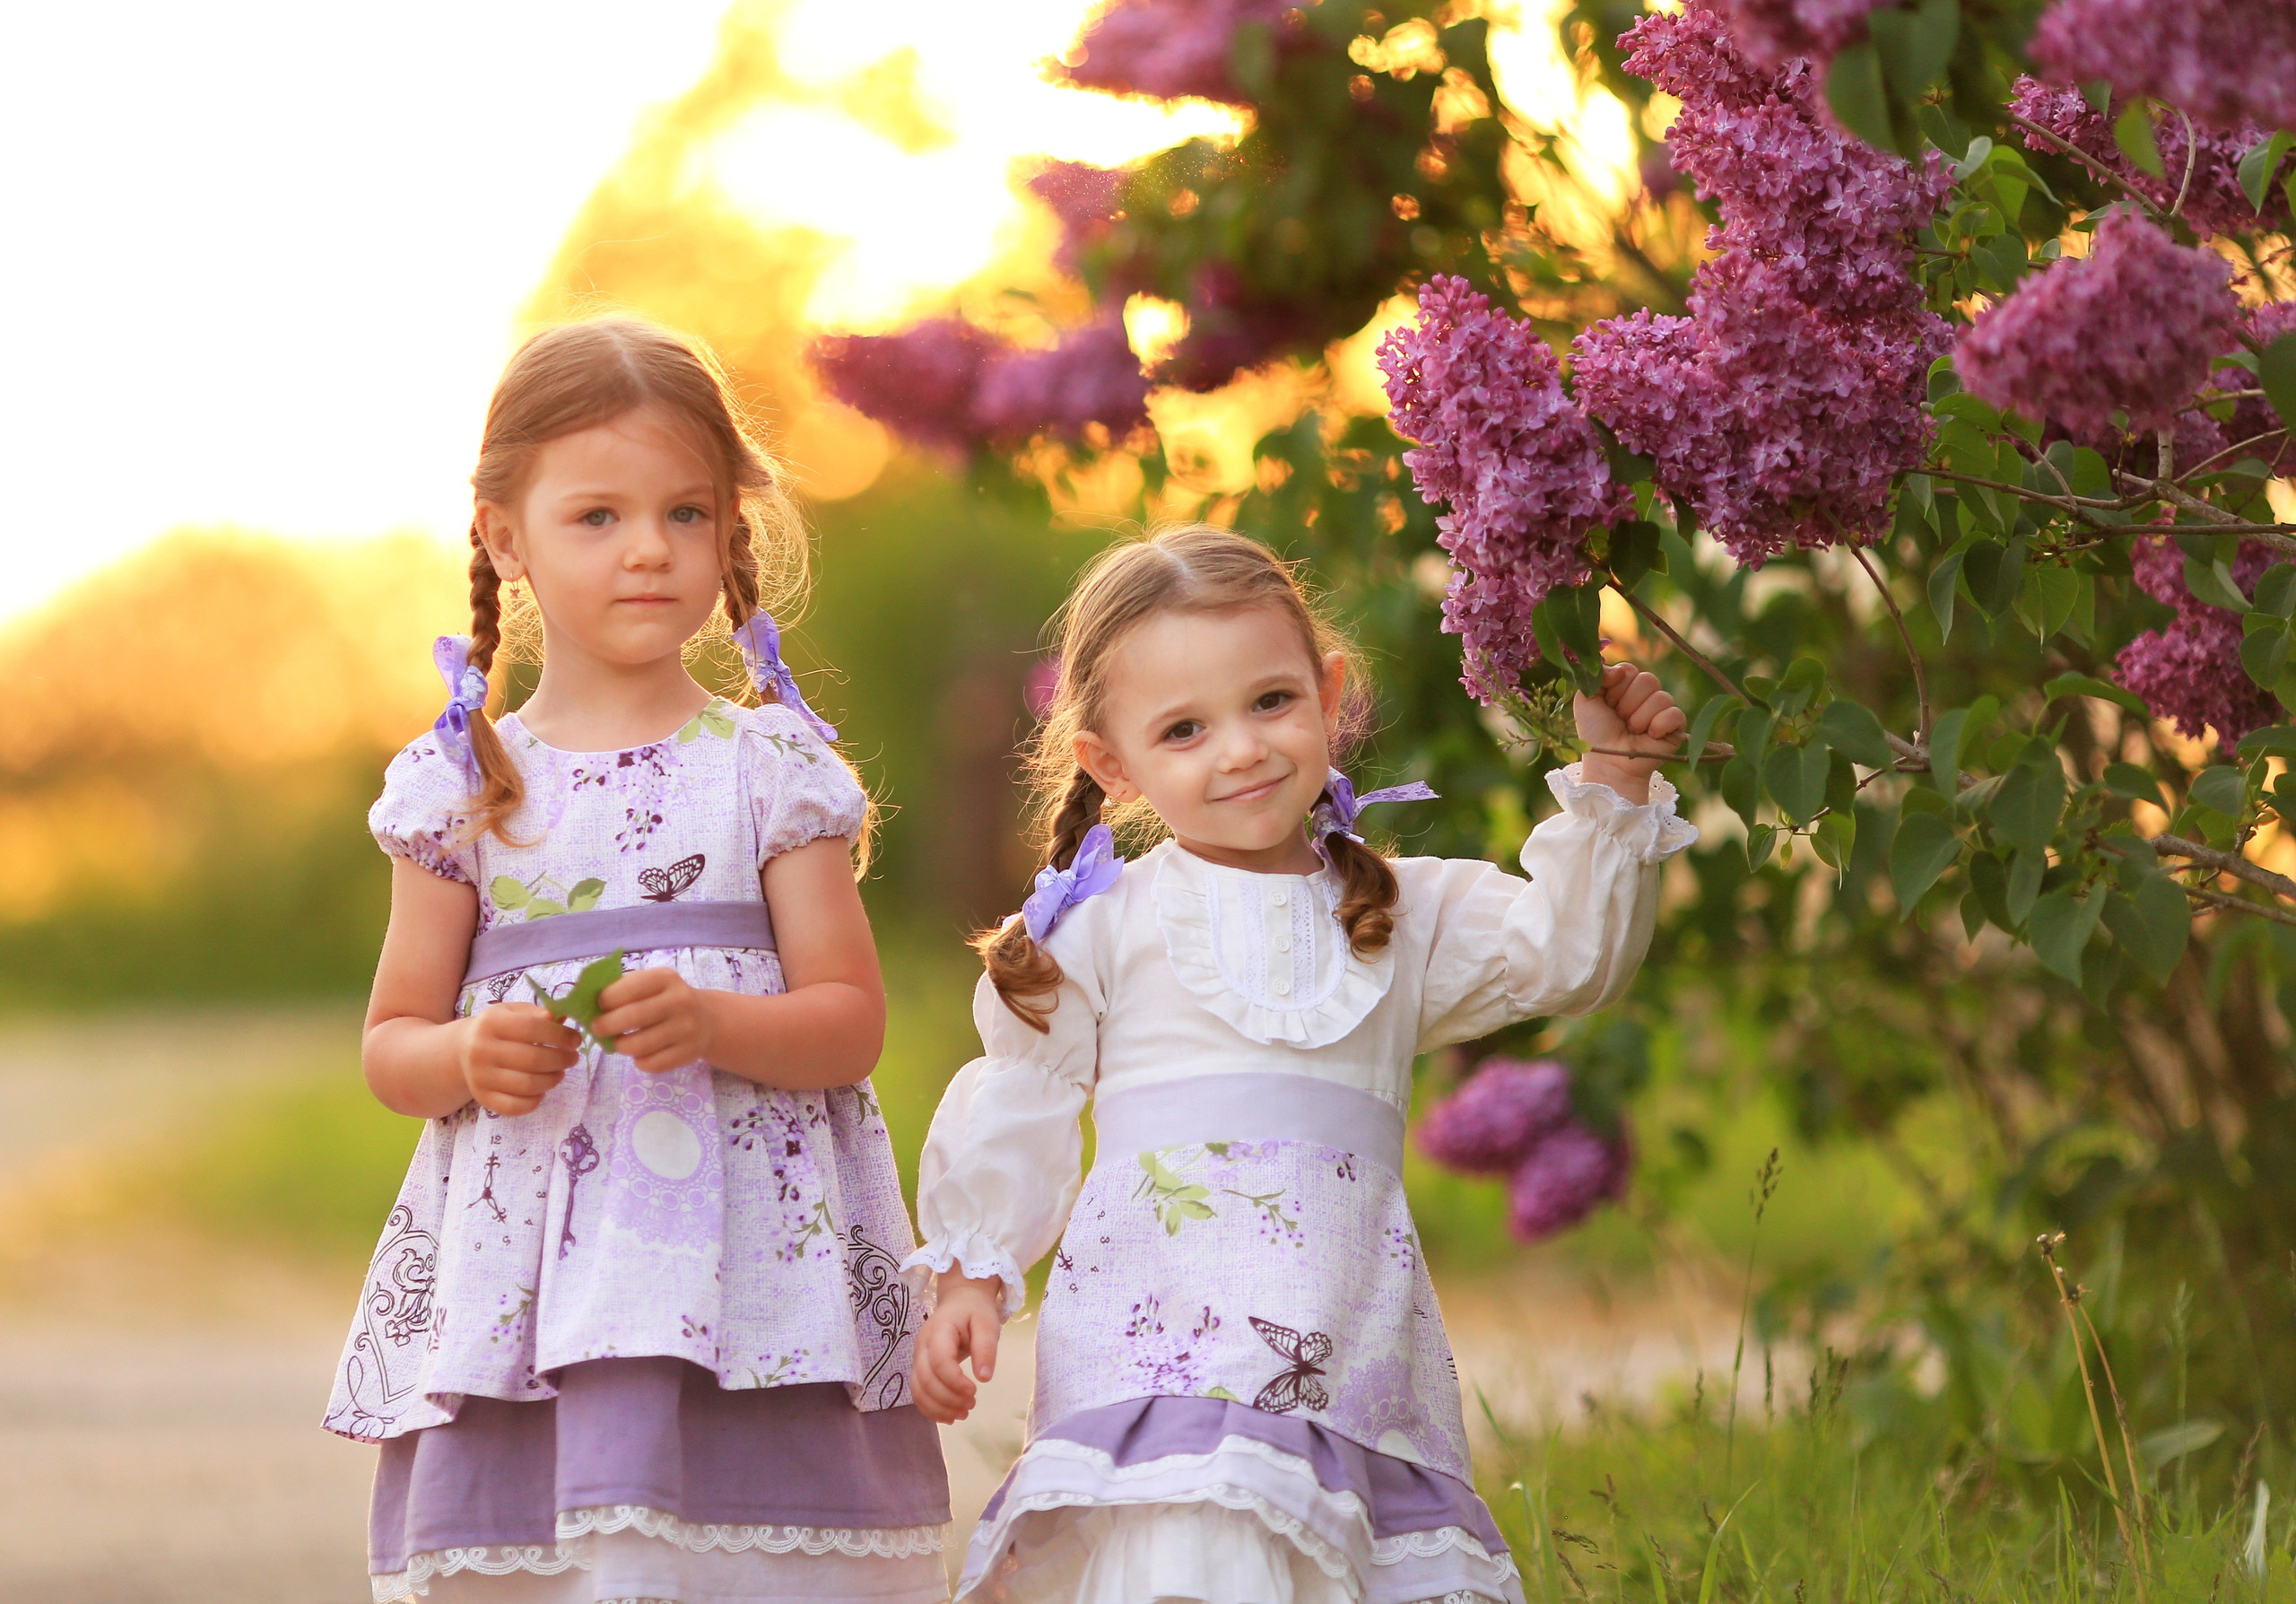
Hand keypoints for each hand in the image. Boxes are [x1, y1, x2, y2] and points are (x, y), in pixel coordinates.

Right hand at [458, 1003, 579, 1115]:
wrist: (462, 1051)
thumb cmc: (498, 1028)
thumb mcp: (514, 1013)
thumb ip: (538, 1014)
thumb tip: (562, 1017)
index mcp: (491, 1023)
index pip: (532, 1028)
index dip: (560, 1035)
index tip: (576, 1040)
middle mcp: (482, 1050)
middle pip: (533, 1059)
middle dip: (562, 1060)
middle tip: (572, 1058)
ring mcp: (480, 1077)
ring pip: (528, 1085)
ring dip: (553, 1080)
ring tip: (560, 1072)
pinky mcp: (483, 1098)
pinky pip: (515, 1106)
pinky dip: (535, 1100)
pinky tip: (542, 1090)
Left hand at [594, 967, 719, 1074]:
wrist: (707, 1020)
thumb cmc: (666, 1000)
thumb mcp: (651, 984)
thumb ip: (622, 989)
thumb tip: (585, 1003)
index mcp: (666, 979)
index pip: (629, 988)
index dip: (606, 1000)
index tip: (598, 1007)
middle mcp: (680, 1001)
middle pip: (632, 1017)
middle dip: (605, 1026)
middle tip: (597, 1029)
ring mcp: (686, 1029)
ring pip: (638, 1046)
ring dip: (620, 1046)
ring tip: (619, 1042)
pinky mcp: (688, 1053)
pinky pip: (651, 1064)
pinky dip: (639, 1061)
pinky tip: (641, 1053)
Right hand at [911, 1273, 1004, 1424]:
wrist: (959, 1301)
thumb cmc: (975, 1311)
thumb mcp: (987, 1323)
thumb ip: (986, 1348)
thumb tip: (984, 1378)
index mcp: (939, 1331)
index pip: (939, 1361)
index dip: (955, 1382)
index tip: (975, 1391)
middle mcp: (922, 1346)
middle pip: (926, 1380)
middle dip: (948, 1399)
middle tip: (972, 1405)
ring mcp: (917, 1358)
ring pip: (918, 1390)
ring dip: (938, 1408)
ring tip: (963, 1414)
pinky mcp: (919, 1368)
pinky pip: (918, 1393)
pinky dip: (930, 1409)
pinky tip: (948, 1416)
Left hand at [1575, 661, 1686, 805]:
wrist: (1608, 763)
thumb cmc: (1595, 734)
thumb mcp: (1586, 700)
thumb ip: (1598, 676)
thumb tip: (1621, 670)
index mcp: (1626, 686)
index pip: (1629, 670)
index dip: (1617, 687)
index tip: (1608, 704)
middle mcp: (1645, 695)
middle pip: (1648, 679)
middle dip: (1628, 703)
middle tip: (1620, 720)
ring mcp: (1662, 710)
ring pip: (1661, 697)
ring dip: (1640, 718)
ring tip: (1631, 731)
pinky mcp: (1676, 726)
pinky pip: (1675, 713)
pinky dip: (1659, 725)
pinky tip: (1649, 736)